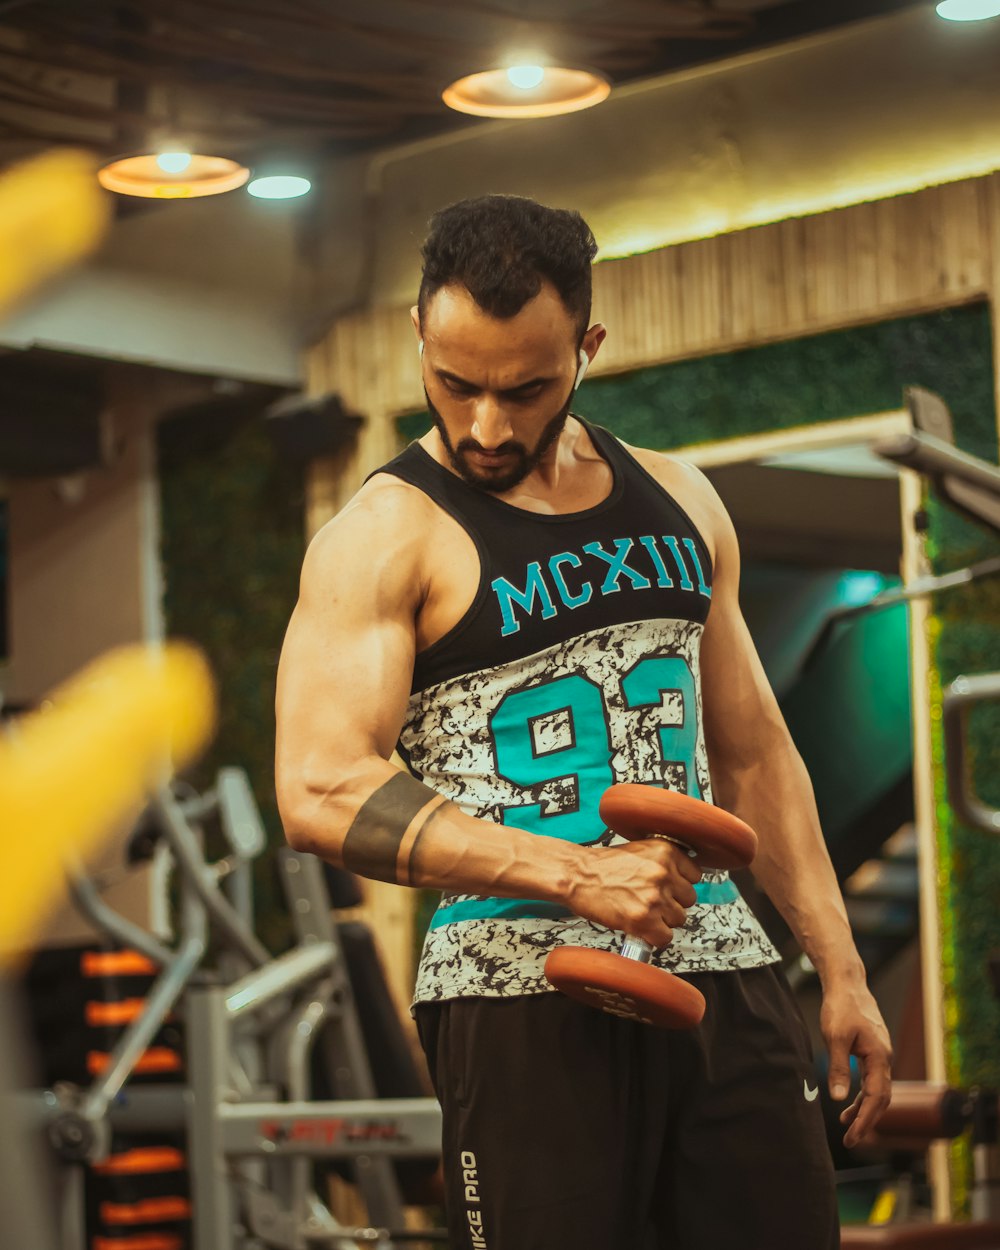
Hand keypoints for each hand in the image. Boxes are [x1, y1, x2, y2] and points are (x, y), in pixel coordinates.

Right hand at [566, 839, 702, 946]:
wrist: (576, 875)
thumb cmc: (602, 865)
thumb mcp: (640, 851)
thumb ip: (664, 863)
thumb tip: (684, 882)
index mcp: (666, 851)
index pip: (695, 875)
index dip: (680, 884)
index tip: (668, 888)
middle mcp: (664, 873)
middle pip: (689, 899)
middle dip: (672, 903)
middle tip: (651, 902)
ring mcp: (654, 897)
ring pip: (679, 919)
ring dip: (663, 920)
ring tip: (642, 913)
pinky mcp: (643, 920)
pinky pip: (665, 937)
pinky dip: (654, 937)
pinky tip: (641, 927)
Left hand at [820, 980, 892, 1147]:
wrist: (847, 983)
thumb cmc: (841, 1007)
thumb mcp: (835, 1038)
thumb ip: (839, 1068)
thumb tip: (838, 1098)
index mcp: (880, 1057)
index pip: (876, 1098)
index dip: (865, 1120)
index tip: (852, 1136)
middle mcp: (885, 1058)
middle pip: (881, 1099)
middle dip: (867, 1121)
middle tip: (850, 1140)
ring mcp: (881, 1054)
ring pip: (877, 1089)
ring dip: (864, 1108)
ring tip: (847, 1124)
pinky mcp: (873, 1050)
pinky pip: (872, 1079)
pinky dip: (862, 1093)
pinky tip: (848, 1100)